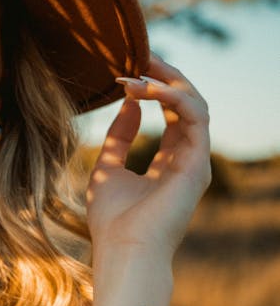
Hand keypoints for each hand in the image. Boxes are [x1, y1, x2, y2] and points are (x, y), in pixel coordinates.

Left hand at [86, 55, 210, 258]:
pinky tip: (146, 88)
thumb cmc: (112, 220)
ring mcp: (196, 161)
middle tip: (140, 54)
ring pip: (195, 105)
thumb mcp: (108, 168)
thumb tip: (128, 101)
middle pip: (187, 104)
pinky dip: (172, 96)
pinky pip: (194, 116)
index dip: (154, 88)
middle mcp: (187, 159)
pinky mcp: (197, 163)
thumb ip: (119, 136)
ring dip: (167, 82)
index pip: (171, 114)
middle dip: (166, 76)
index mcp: (168, 163)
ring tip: (138, 70)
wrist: (122, 251)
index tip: (128, 71)